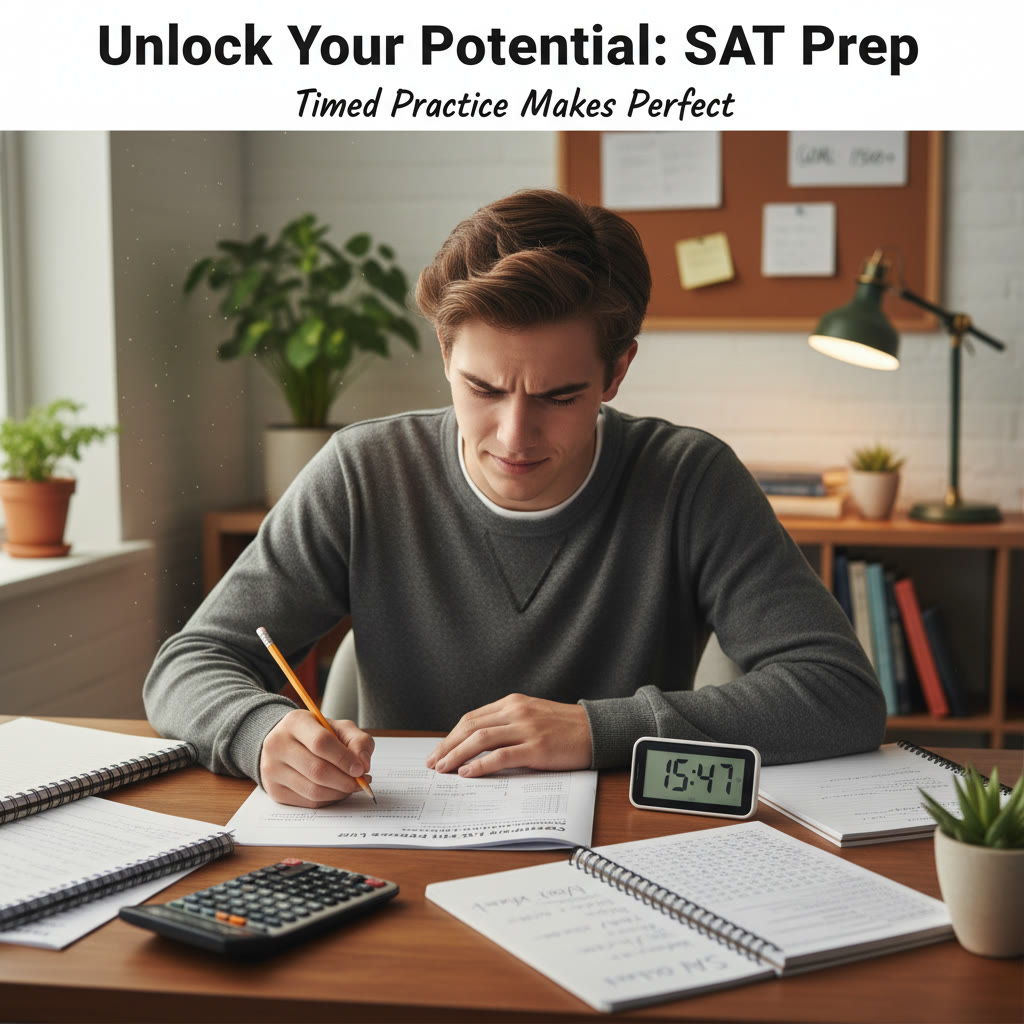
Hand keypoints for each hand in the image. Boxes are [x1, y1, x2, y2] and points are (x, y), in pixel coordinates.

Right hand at [259, 709, 373, 806]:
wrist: (286, 743)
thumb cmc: (317, 734)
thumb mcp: (339, 728)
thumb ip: (358, 741)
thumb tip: (363, 765)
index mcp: (295, 722)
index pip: (321, 743)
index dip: (344, 759)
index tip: (361, 769)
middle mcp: (278, 745)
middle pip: (317, 770)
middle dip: (345, 781)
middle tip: (360, 783)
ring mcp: (272, 769)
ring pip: (313, 790)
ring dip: (339, 792)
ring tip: (350, 786)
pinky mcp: (274, 790)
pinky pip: (308, 802)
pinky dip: (328, 800)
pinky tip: (336, 791)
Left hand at [425, 694, 591, 777]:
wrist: (596, 730)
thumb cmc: (565, 727)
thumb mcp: (532, 716)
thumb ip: (507, 723)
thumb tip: (477, 743)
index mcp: (512, 703)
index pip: (472, 718)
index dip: (451, 735)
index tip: (438, 750)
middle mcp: (516, 711)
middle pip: (470, 727)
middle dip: (447, 746)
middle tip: (433, 762)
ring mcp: (526, 728)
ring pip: (480, 739)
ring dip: (457, 755)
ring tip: (444, 769)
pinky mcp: (536, 747)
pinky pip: (501, 756)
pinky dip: (480, 764)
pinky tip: (467, 773)